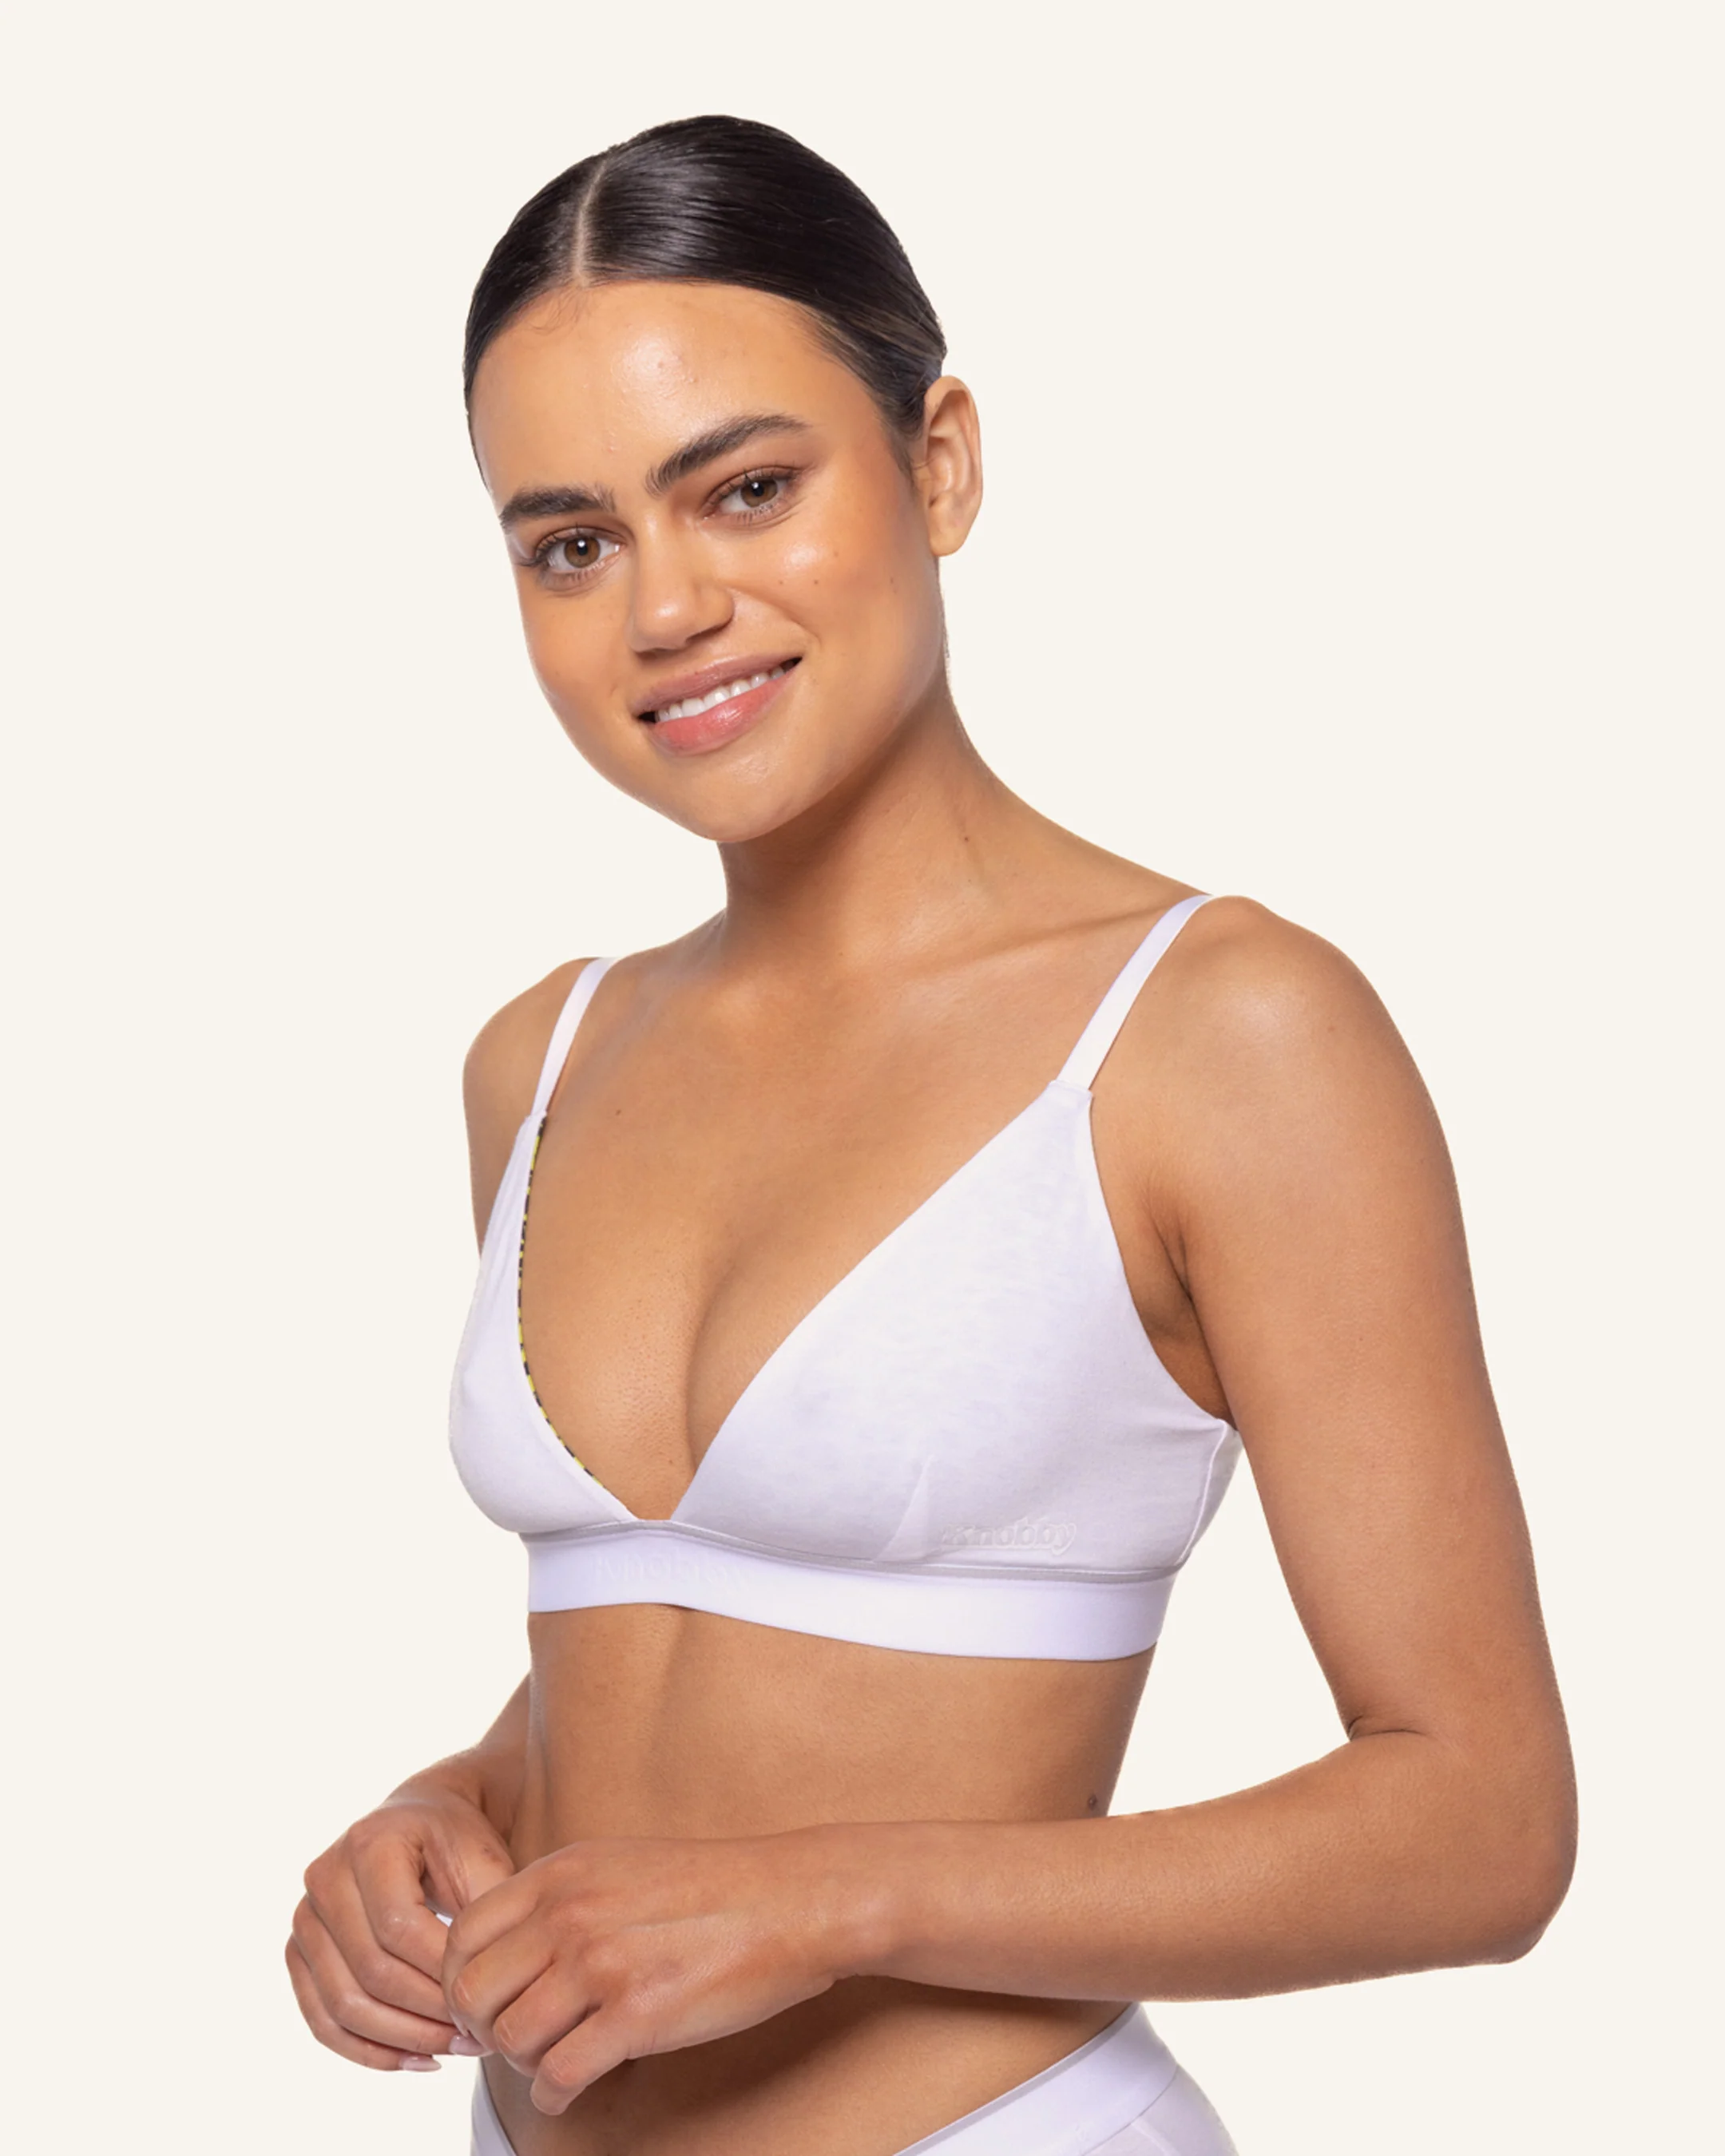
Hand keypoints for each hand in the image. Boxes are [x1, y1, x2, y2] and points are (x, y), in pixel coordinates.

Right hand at [288, 1779, 516, 2070]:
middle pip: (369, 1971)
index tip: (485, 2001)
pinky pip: (323, 2020)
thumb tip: (482, 1991)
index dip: (441, 1975)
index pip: (399, 1928)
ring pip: (343, 2005)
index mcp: (370, 1843)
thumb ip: (487, 1916)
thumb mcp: (485, 1860)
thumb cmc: (459, 1843)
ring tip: (455, 2051)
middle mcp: (325, 1876)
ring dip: (401, 2041)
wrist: (422, 1823)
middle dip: (426, 2014)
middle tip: (476, 2038)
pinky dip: (368, 2051)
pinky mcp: (299, 1953)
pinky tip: (418, 2059)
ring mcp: (305, 1917)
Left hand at [442, 1828, 870, 2111]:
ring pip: (511, 2039)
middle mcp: (568, 1912)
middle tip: (511, 2040)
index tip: (485, 2003)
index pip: (461, 1934)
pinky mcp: (635, 2015)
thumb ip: (559, 1897)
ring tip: (552, 2061)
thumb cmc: (710, 1886)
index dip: (461, 1980)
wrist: (789, 1899)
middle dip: (484, 2027)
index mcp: (560, 1871)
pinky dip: (554, 2095)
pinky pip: (559, 2075)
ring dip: (523, 2063)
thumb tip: (505, 1953)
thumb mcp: (618, 1863)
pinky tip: (570, 2089)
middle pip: (472, 1992)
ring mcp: (600, 1963)